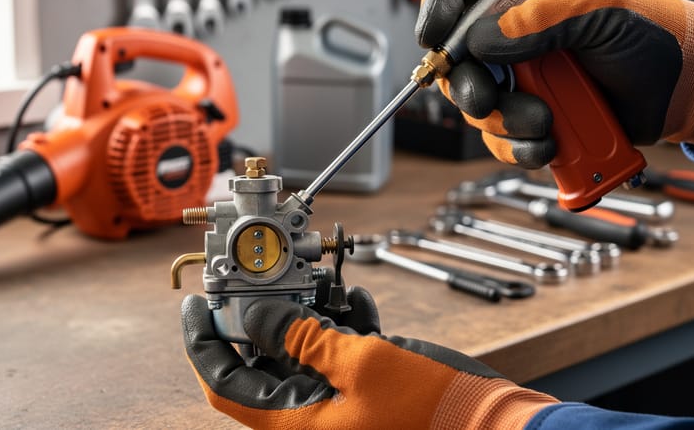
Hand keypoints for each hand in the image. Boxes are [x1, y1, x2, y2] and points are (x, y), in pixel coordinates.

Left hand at [180, 278, 556, 428]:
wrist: (498, 427)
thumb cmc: (435, 411)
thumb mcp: (358, 362)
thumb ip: (301, 336)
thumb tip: (255, 312)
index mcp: (296, 423)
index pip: (224, 384)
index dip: (203, 344)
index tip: (195, 308)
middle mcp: (311, 415)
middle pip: (261, 360)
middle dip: (263, 316)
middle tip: (264, 277)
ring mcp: (339, 401)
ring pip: (301, 349)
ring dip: (308, 313)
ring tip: (318, 283)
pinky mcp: (367, 386)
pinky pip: (337, 350)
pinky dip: (341, 321)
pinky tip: (354, 299)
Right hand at [415, 0, 693, 167]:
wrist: (688, 87)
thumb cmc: (657, 32)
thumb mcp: (604, 10)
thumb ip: (544, 19)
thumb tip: (485, 38)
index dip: (441, 6)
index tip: (434, 37)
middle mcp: (516, 32)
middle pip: (458, 56)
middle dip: (468, 85)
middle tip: (486, 100)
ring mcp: (522, 76)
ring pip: (477, 104)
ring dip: (503, 121)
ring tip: (545, 122)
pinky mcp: (531, 114)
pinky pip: (501, 139)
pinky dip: (517, 148)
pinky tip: (548, 143)